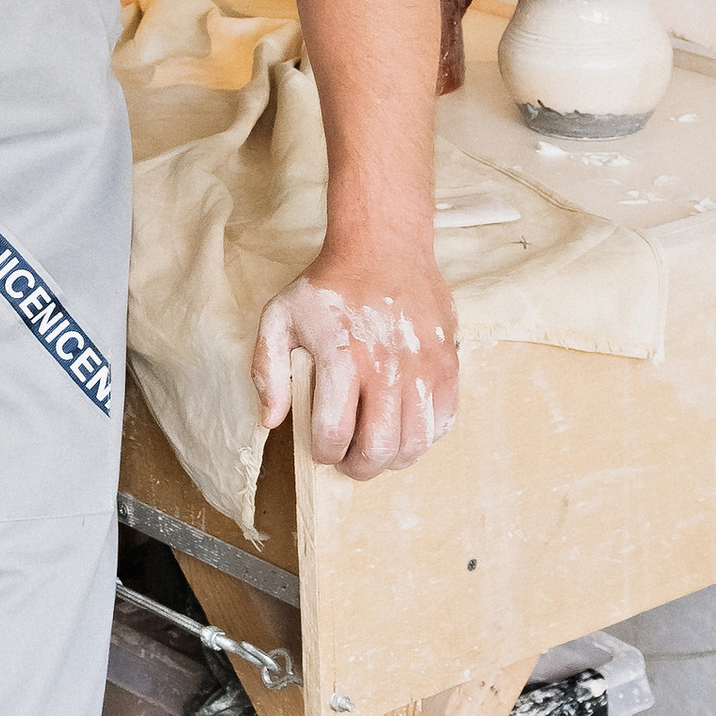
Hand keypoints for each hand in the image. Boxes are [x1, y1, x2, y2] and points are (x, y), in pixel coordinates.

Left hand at [251, 243, 458, 477]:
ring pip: (415, 442)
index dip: (324, 453)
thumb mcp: (279, 317)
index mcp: (342, 356)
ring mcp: (423, 367)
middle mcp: (386, 366)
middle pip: (379, 448)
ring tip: (376, 449)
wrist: (384, 248)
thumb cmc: (327, 286)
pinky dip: (423, 437)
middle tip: (348, 461)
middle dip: (358, 467)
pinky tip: (404, 428)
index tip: (320, 448)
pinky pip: (443, 420)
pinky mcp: (447, 363)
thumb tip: (271, 420)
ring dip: (392, 459)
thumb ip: (268, 371)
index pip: (334, 433)